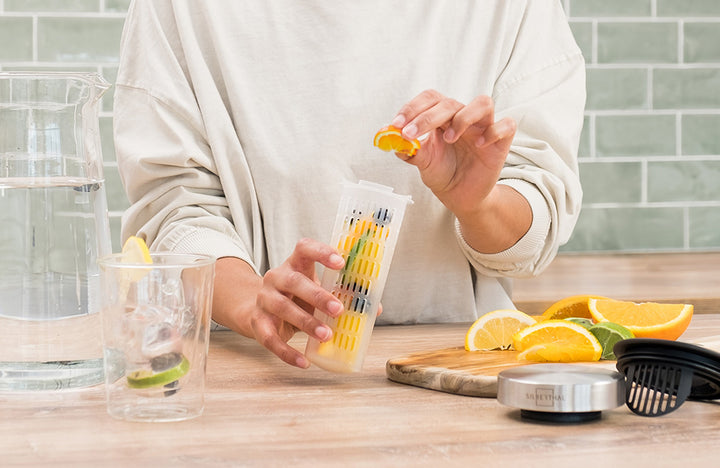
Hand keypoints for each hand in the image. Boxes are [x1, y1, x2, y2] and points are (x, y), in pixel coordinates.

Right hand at [213, 239, 344, 368]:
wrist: (257, 310)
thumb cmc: (296, 298)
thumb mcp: (316, 290)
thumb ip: (342, 295)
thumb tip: (374, 308)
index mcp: (295, 264)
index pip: (305, 248)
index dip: (322, 252)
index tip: (341, 262)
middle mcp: (276, 277)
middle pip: (294, 281)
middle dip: (317, 296)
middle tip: (338, 309)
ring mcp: (264, 299)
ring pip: (283, 308)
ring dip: (306, 322)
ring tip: (326, 335)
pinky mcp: (257, 322)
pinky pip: (270, 338)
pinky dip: (287, 352)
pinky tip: (303, 361)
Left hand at [391, 89, 516, 218]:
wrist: (460, 197)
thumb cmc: (443, 174)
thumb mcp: (423, 163)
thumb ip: (409, 150)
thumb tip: (390, 139)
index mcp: (442, 118)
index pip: (430, 99)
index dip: (412, 108)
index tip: (397, 125)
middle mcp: (463, 117)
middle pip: (449, 102)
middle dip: (427, 117)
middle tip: (411, 134)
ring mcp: (483, 127)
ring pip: (483, 103)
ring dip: (463, 117)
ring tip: (449, 138)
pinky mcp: (501, 142)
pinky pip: (506, 125)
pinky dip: (494, 131)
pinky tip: (481, 145)